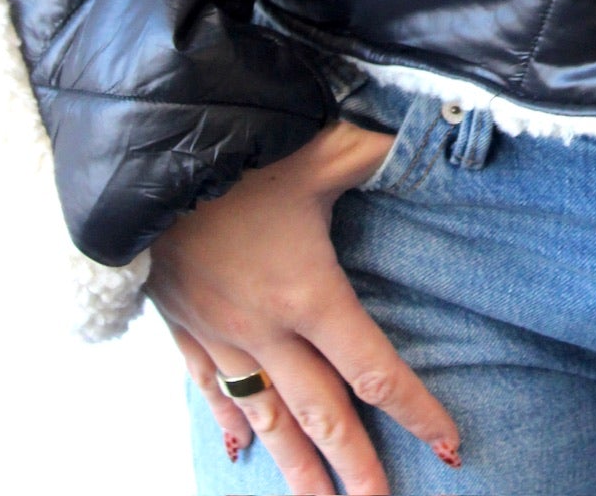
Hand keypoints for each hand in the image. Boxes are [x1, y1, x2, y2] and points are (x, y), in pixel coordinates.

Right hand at [146, 121, 460, 494]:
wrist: (148, 162)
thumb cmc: (243, 153)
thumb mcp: (324, 149)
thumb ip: (380, 153)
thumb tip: (438, 133)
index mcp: (309, 294)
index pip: (373, 368)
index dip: (415, 410)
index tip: (447, 446)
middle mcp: (266, 330)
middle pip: (322, 414)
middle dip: (356, 467)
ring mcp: (221, 336)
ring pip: (267, 417)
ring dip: (296, 468)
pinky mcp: (184, 328)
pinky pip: (210, 389)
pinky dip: (229, 423)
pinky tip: (241, 453)